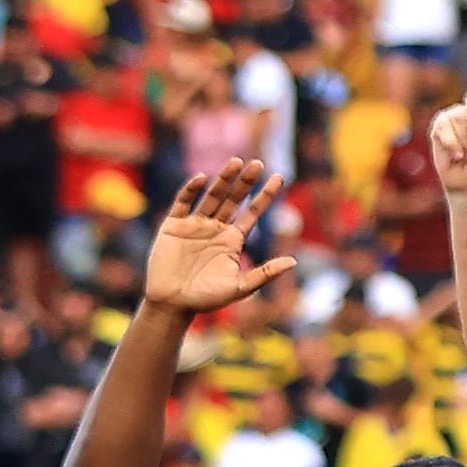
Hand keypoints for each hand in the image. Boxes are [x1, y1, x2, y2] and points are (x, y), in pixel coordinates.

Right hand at [142, 156, 293, 319]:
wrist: (172, 303)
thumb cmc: (207, 298)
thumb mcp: (241, 287)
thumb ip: (265, 273)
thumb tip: (293, 262)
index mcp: (233, 240)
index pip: (253, 212)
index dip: (265, 195)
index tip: (280, 177)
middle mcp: (215, 228)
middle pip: (233, 200)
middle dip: (245, 182)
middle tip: (258, 163)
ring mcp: (194, 225)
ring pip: (211, 197)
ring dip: (223, 180)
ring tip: (236, 162)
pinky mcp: (173, 226)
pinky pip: (182, 203)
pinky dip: (191, 190)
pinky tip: (201, 179)